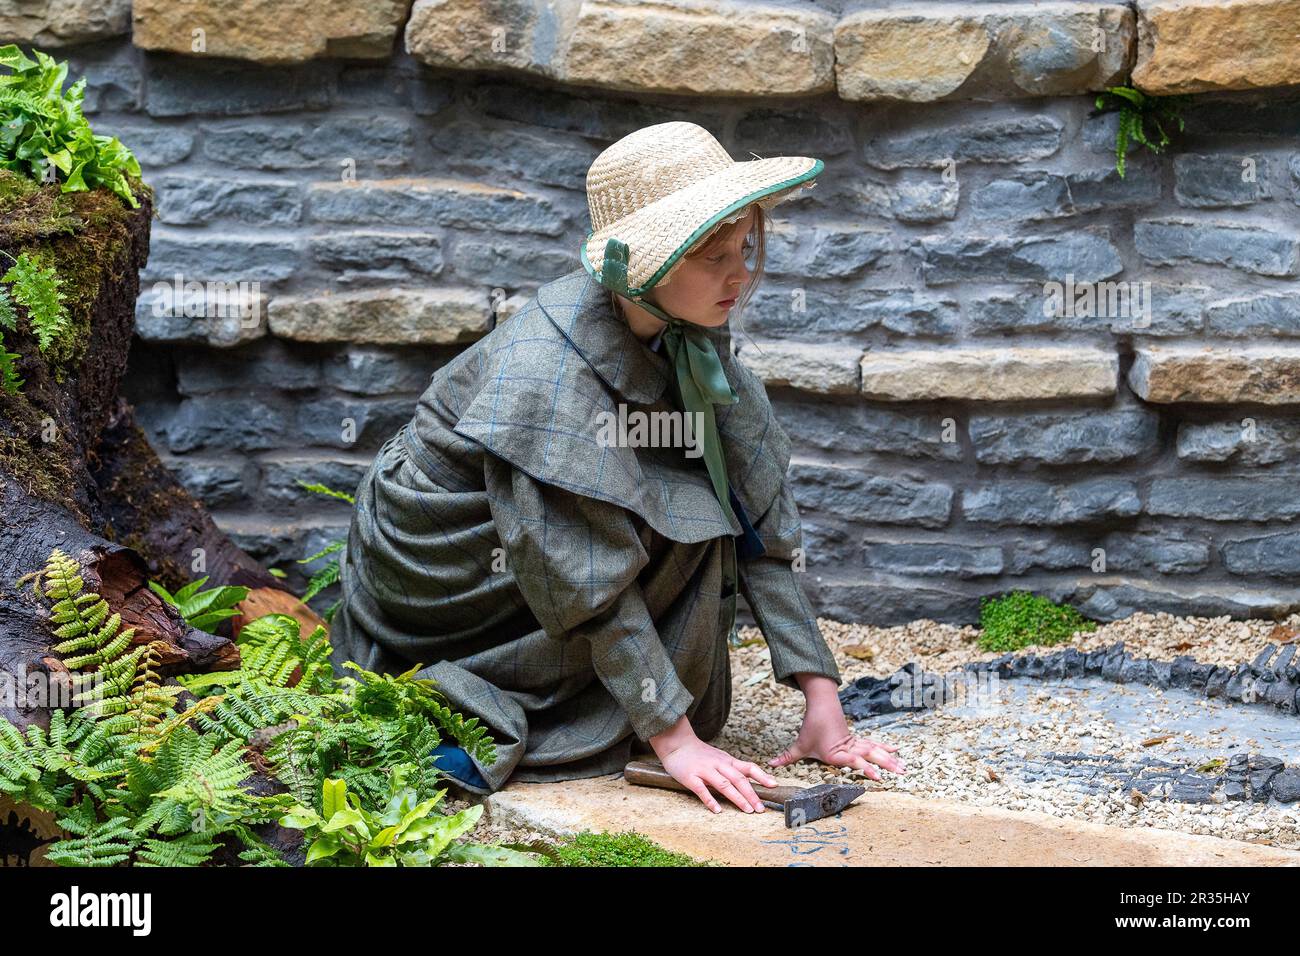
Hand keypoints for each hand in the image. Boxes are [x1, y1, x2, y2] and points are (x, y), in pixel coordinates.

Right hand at [650, 718, 778, 813]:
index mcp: (727, 760)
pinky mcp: (690, 777)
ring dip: (737, 798)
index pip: (748, 767)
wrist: (677, 743)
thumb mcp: (720, 757)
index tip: (774, 785)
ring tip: (747, 810)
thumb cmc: (700, 753)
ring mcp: (704, 770)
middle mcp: (718, 764)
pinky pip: (701, 790)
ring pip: (724, 784)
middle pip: (739, 779)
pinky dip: (710, 800)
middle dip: (752, 794)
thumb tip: (753, 780)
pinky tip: (717, 810)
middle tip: (761, 808)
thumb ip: (734, 768)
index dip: (761, 776)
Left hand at [769, 703, 905, 781]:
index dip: (865, 769)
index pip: (853, 761)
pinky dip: (885, 748)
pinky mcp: (857, 741)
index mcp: (836, 753)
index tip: (877, 777)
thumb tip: (771, 764)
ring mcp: (855, 744)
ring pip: (875, 751)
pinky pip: (874, 745)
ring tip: (904, 768)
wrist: (822, 705)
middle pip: (870, 756)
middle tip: (900, 773)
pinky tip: (897, 752)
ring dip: (890, 760)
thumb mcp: (800, 744)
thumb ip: (787, 757)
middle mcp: (849, 749)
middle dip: (885, 766)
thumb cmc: (811, 727)